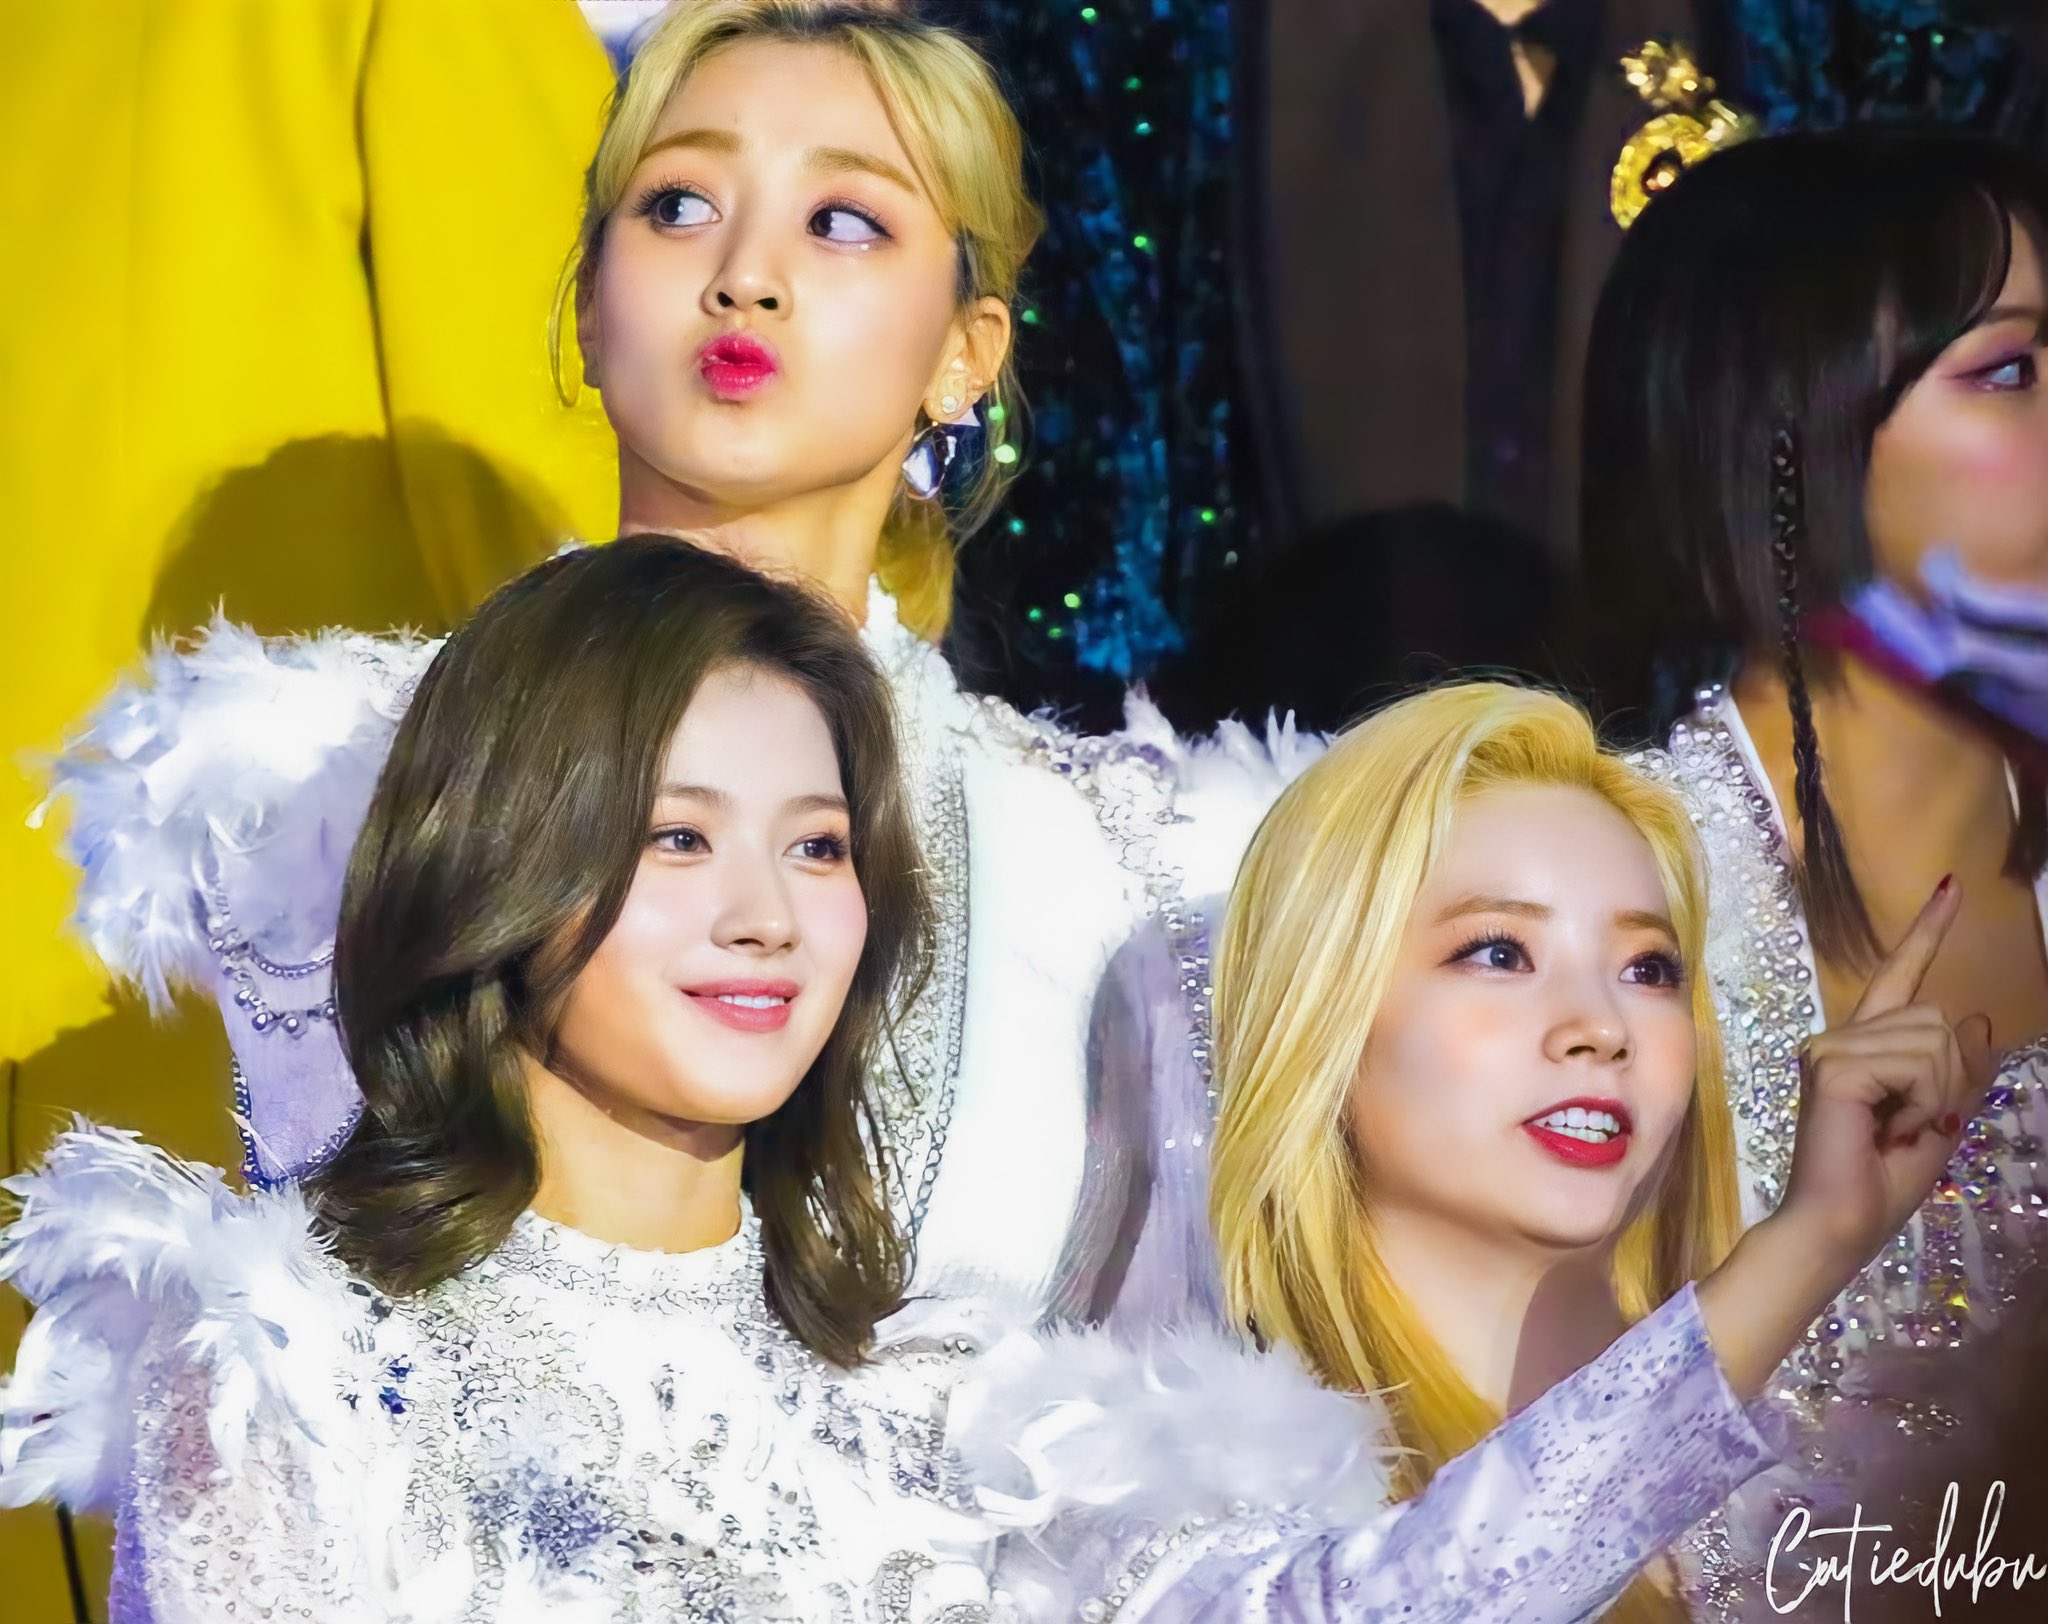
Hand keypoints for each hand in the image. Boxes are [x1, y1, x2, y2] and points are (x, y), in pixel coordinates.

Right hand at [1696, 878, 1995, 1397]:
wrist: (1839, 1224)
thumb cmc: (1879, 1185)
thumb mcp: (1941, 1120)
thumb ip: (1958, 1071)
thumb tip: (1978, 1016)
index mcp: (1866, 1048)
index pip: (1902, 977)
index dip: (1928, 932)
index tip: (1951, 886)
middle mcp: (1842, 1038)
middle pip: (1939, 1016)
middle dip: (1954, 1074)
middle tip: (1918, 1125)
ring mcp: (1831, 1049)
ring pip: (1934, 1038)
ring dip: (1941, 1092)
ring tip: (1901, 1130)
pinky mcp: (1831, 1066)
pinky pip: (1913, 1063)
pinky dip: (1922, 1101)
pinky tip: (1890, 1129)